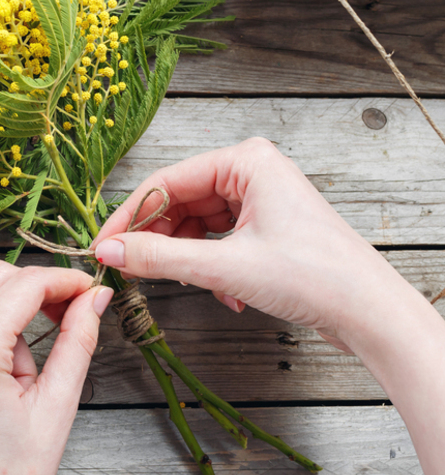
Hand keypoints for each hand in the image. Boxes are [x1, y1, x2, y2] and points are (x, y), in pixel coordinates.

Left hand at [0, 260, 112, 474]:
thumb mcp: (55, 411)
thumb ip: (78, 343)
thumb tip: (96, 298)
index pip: (25, 285)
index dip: (64, 280)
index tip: (90, 289)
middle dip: (39, 287)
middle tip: (70, 314)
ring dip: (12, 307)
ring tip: (29, 364)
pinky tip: (3, 365)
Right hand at [92, 137, 405, 350]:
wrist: (371, 314)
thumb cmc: (313, 276)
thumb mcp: (225, 266)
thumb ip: (160, 257)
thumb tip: (110, 253)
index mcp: (245, 160)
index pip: (166, 181)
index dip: (130, 216)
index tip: (103, 246)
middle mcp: (251, 171)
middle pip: (181, 201)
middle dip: (158, 239)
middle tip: (130, 269)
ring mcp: (259, 198)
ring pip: (198, 222)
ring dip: (187, 257)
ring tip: (185, 284)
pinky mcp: (265, 225)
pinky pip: (218, 238)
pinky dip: (211, 265)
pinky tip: (223, 294)